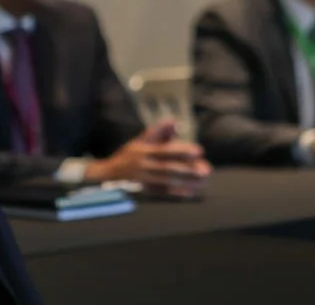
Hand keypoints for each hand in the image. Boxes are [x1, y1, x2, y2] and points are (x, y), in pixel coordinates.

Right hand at [84, 120, 211, 198]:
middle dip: (189, 170)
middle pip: (168, 169)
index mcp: (143, 151)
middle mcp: (143, 166)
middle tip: (206, 170)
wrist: (108, 174)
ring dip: (186, 182)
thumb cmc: (128, 155)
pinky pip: (162, 193)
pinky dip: (176, 193)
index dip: (182, 150)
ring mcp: (144, 180)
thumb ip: (158, 131)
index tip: (199, 151)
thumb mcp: (140, 140)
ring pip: (167, 182)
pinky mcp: (145, 191)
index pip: (165, 150)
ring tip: (202, 181)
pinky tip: (190, 193)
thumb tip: (174, 121)